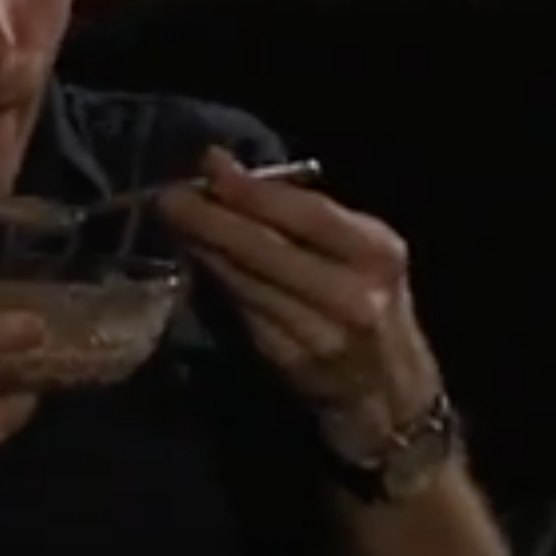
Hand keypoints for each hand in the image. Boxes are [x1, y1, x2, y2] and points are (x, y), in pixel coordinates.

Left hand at [159, 147, 440, 426]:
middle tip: (167, 197)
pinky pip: (242, 313)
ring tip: (173, 223)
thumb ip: (298, 210)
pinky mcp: (291, 363)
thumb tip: (221, 166)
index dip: (253, 192)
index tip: (208, 166)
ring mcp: (323, 336)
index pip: (309, 216)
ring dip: (204, 250)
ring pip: (248, 284)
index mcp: (377, 254)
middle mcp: (356, 297)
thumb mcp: (356, 248)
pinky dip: (215, 284)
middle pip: (269, 251)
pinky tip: (195, 261)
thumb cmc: (365, 297)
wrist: (389, 389)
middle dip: (212, 220)